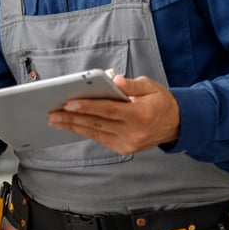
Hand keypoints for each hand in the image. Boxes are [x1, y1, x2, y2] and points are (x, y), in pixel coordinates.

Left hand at [47, 74, 179, 153]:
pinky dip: (84, 131)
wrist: (176, 124)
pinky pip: (100, 139)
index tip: (68, 103)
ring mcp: (129, 143)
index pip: (108, 110)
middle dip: (72, 117)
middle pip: (97, 123)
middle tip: (52, 113)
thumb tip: (114, 80)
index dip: (87, 106)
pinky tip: (71, 125)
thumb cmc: (160, 101)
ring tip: (55, 120)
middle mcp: (134, 132)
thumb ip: (132, 84)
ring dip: (73, 126)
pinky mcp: (124, 149)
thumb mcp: (151, 86)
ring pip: (95, 133)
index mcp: (140, 114)